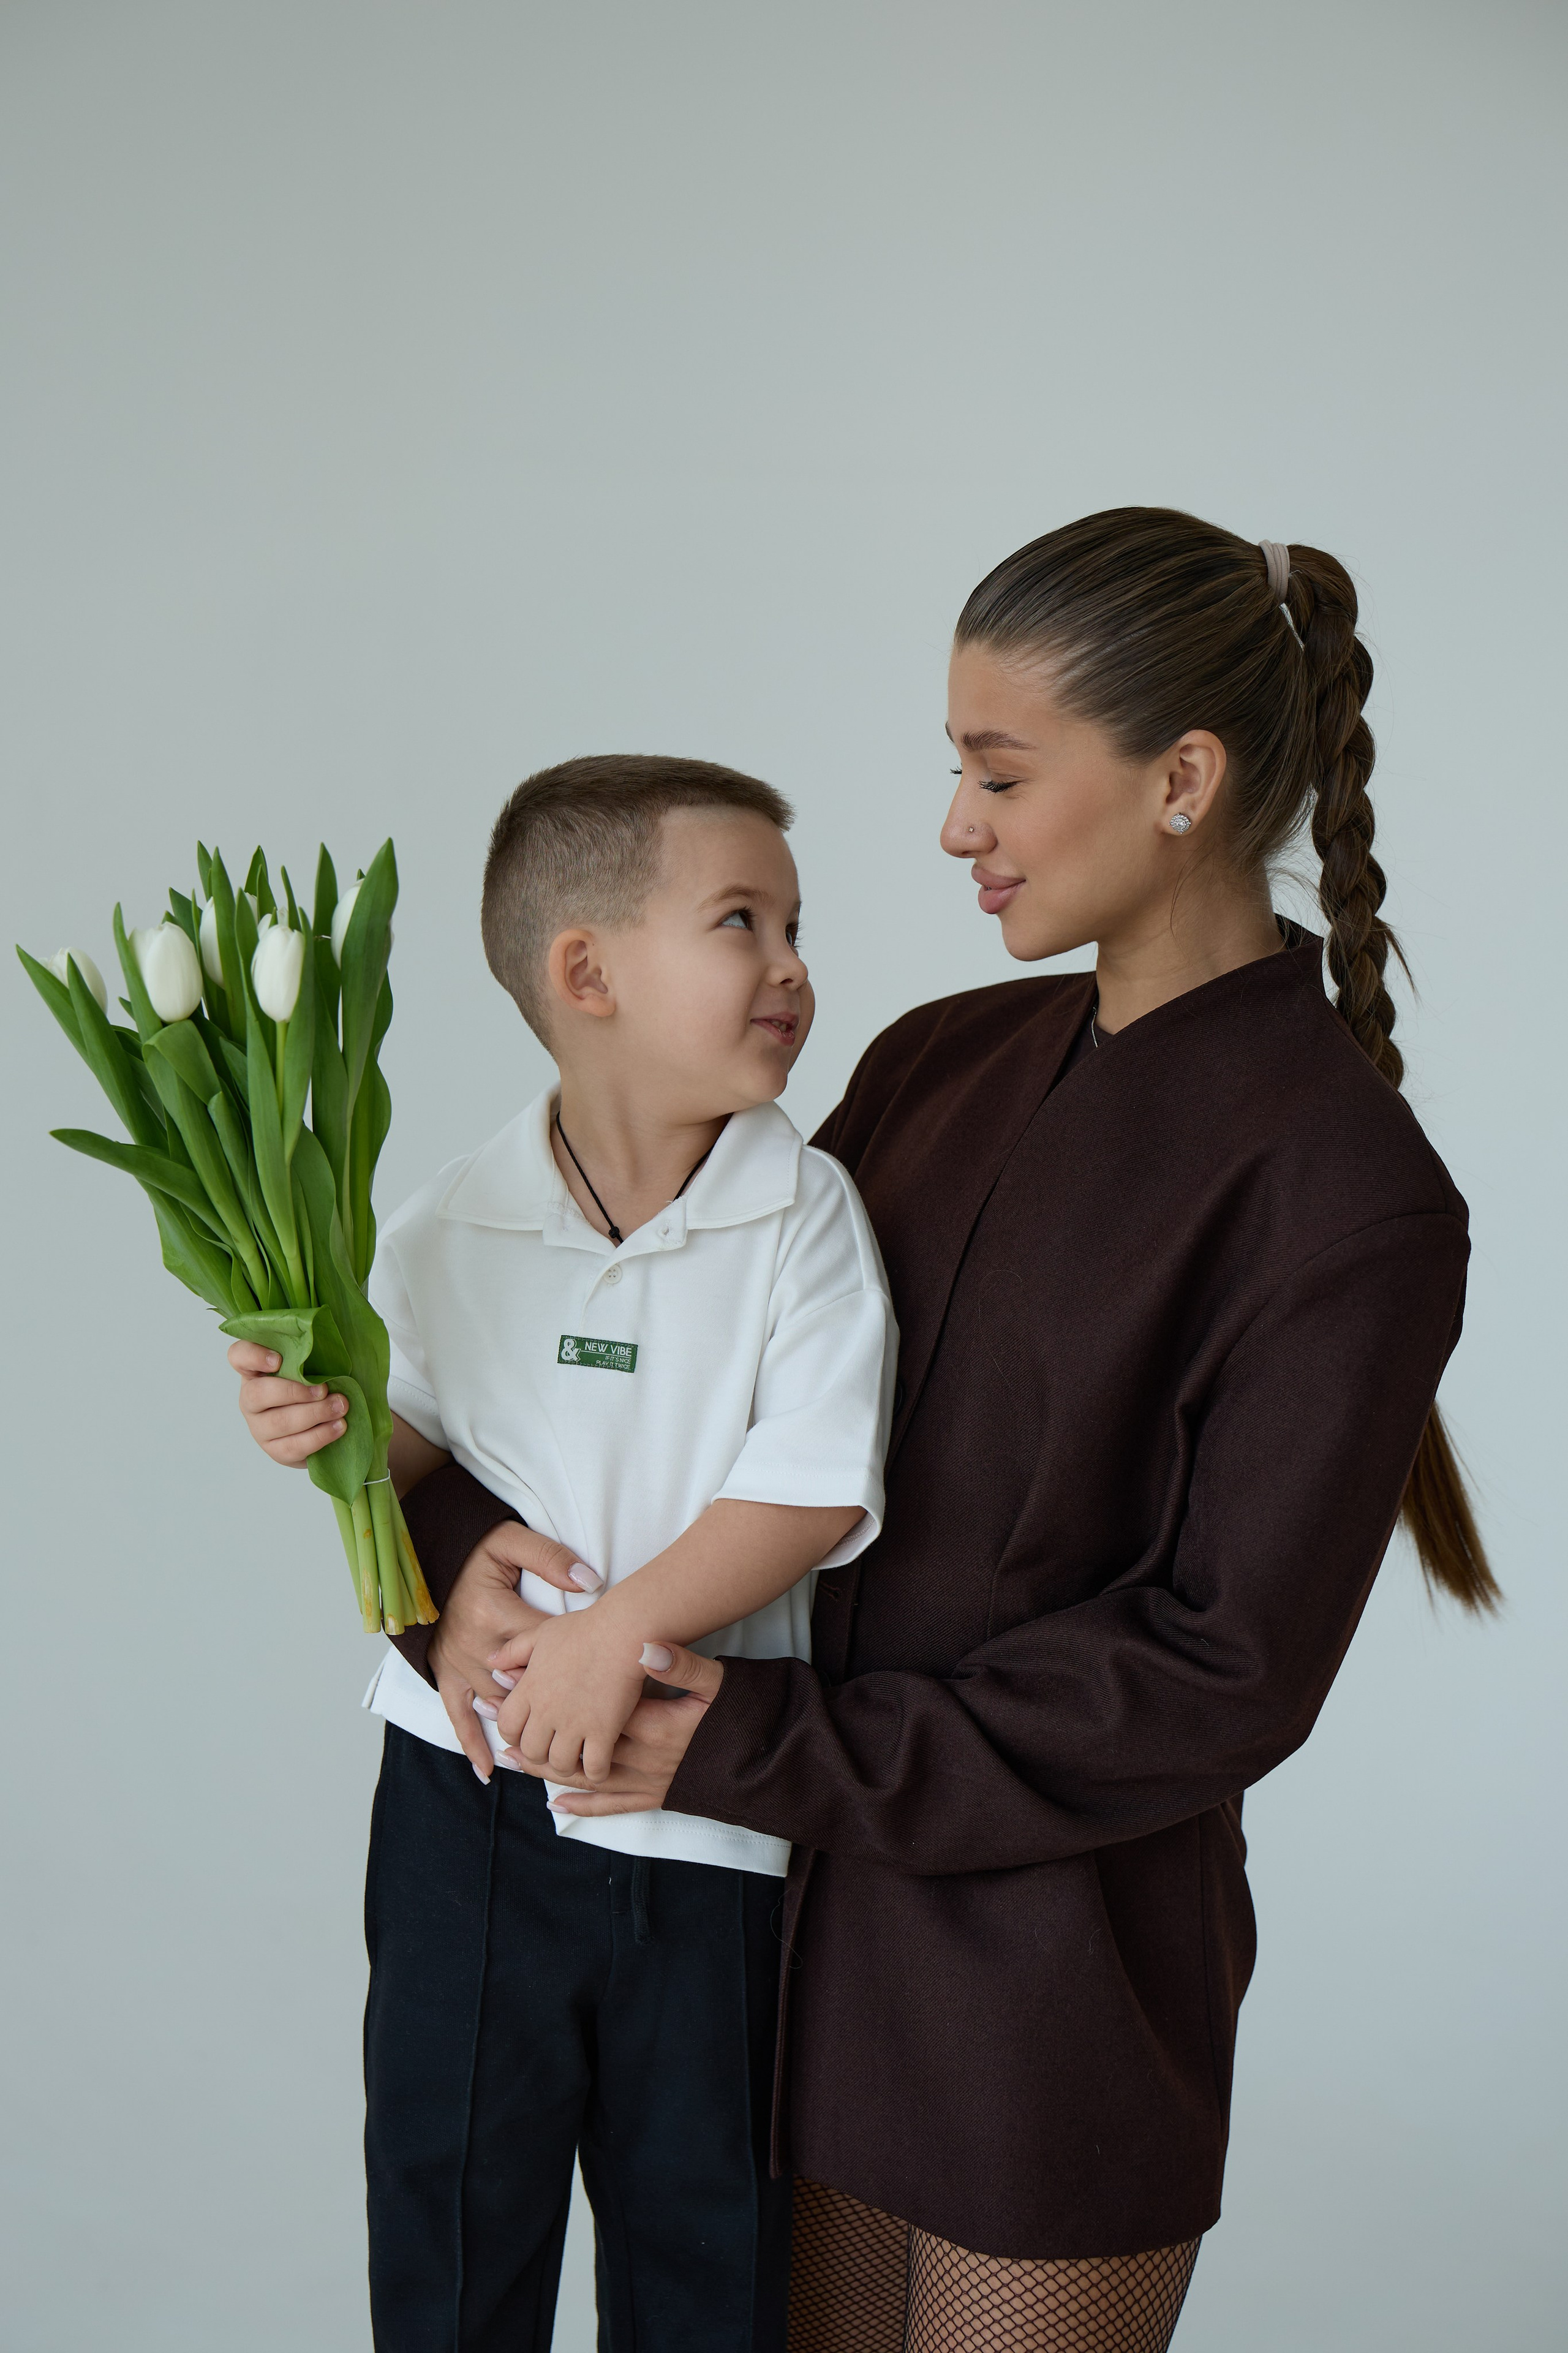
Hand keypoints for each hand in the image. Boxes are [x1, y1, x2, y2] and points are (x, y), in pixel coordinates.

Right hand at [228, 1338, 346, 1463]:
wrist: (323, 1423)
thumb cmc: (315, 1385)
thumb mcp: (310, 1365)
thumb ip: (311, 1354)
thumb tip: (330, 1345)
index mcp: (255, 1371)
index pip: (238, 1356)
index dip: (253, 1356)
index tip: (278, 1359)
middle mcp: (250, 1399)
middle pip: (258, 1394)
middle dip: (295, 1392)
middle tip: (324, 1390)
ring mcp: (259, 1427)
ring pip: (279, 1422)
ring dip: (314, 1414)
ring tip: (340, 1407)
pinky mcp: (275, 1450)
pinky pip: (293, 1446)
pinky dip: (319, 1436)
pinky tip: (339, 1426)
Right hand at [428, 1524, 602, 1783]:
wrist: (426, 1561)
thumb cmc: (473, 1551)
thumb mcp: (510, 1542)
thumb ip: (549, 1559)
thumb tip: (588, 1581)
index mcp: (495, 1613)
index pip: (541, 1643)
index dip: (571, 1659)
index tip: (600, 1670)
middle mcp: (475, 1646)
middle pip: (521, 1683)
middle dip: (553, 1703)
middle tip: (586, 1725)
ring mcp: (458, 1665)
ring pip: (495, 1703)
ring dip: (523, 1728)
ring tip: (552, 1754)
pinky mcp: (444, 1676)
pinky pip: (457, 1715)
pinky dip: (472, 1744)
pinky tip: (489, 1770)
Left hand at [492, 1607, 648, 1785]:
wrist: (622, 1631)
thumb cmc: (584, 1629)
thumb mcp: (541, 1634)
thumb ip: (513, 1650)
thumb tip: (491, 1662)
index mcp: (530, 1689)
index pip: (507, 1727)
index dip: (515, 1734)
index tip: (529, 1730)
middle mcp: (547, 1711)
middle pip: (531, 1752)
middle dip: (541, 1753)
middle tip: (555, 1745)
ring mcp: (574, 1724)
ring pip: (560, 1764)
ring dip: (568, 1764)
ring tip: (578, 1755)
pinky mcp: (603, 1732)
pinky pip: (593, 1769)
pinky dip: (596, 1771)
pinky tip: (601, 1760)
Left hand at [515, 1643, 723, 1815]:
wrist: (764, 1761)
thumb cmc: (740, 1715)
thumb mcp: (717, 1681)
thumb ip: (682, 1664)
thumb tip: (648, 1649)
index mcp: (651, 1724)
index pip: (588, 1711)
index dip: (551, 1700)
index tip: (517, 1687)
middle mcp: (642, 1758)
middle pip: (576, 1746)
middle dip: (534, 1734)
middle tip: (496, 1720)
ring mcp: (647, 1781)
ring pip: (584, 1778)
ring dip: (545, 1769)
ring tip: (511, 1758)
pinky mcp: (656, 1798)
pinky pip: (612, 1805)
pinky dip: (583, 1806)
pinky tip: (557, 1804)